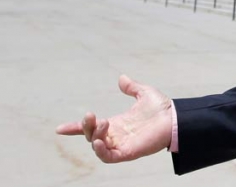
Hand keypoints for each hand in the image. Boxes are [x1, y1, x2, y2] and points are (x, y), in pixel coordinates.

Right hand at [56, 75, 173, 162]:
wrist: (176, 117)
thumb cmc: (162, 109)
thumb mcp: (144, 94)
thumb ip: (132, 88)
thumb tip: (121, 78)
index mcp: (117, 124)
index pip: (92, 128)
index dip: (75, 129)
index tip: (60, 129)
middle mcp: (116, 135)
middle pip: (91, 136)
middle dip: (86, 127)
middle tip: (92, 115)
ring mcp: (121, 145)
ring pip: (97, 146)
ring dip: (95, 136)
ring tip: (104, 123)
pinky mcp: (128, 153)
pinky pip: (109, 157)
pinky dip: (101, 151)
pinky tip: (99, 142)